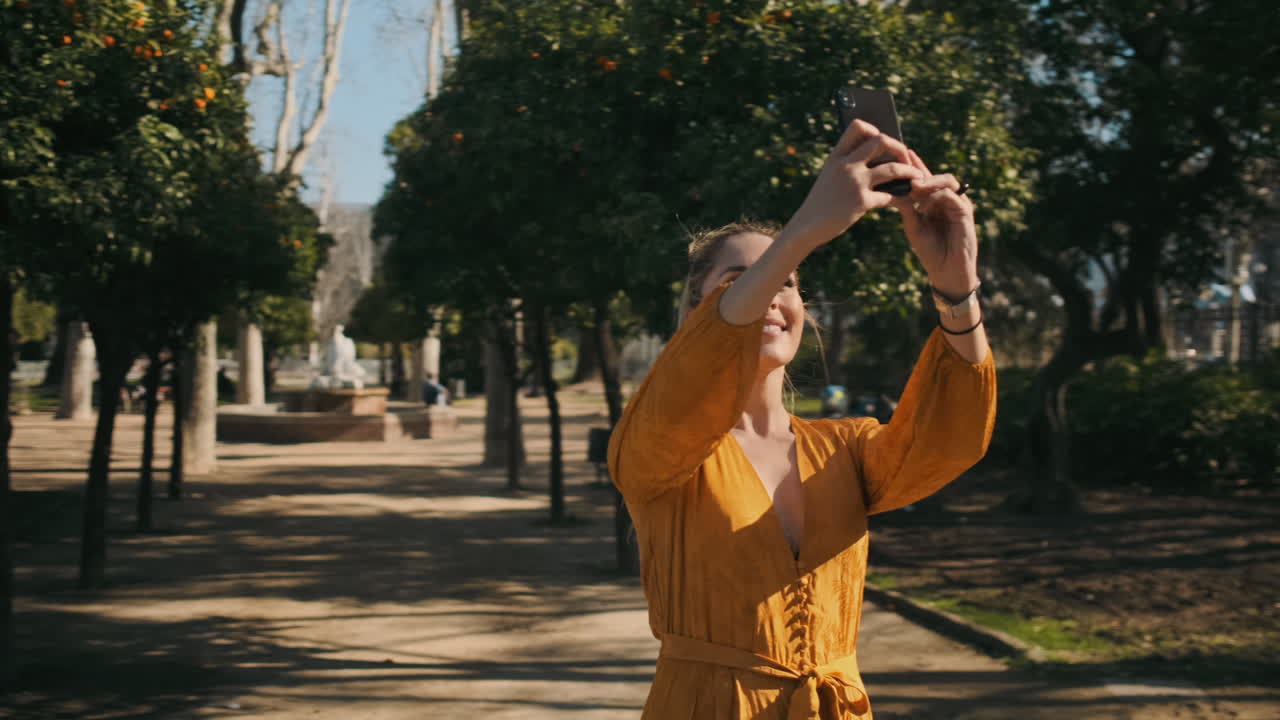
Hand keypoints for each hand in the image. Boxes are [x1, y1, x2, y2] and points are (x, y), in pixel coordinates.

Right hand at [782, 119, 922, 248]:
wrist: (807, 226)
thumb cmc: (822, 202)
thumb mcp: (830, 176)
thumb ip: (848, 164)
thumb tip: (879, 157)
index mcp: (837, 156)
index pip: (858, 127)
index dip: (875, 130)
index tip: (882, 143)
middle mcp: (846, 165)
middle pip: (881, 141)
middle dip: (899, 148)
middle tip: (905, 157)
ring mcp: (854, 183)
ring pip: (893, 169)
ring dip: (909, 172)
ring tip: (917, 177)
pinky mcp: (861, 202)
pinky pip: (890, 195)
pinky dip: (901, 197)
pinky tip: (906, 199)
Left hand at [890, 150, 978, 298]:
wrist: (947, 272)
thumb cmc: (931, 251)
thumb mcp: (914, 227)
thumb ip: (908, 209)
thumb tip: (895, 191)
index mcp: (935, 201)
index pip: (926, 179)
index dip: (915, 166)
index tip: (901, 154)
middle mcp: (948, 200)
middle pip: (937, 176)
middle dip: (921, 170)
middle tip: (905, 169)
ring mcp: (959, 205)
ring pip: (948, 182)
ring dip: (930, 182)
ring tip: (914, 185)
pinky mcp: (966, 214)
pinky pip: (954, 197)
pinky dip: (939, 195)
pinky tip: (924, 199)